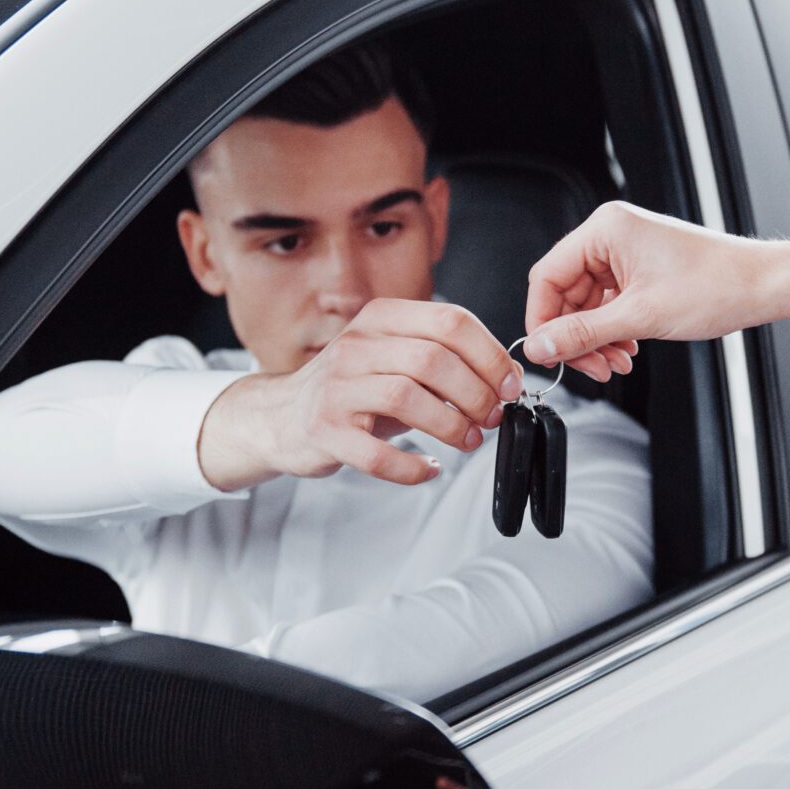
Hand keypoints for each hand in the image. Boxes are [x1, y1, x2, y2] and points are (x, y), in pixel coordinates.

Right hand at [198, 299, 521, 489]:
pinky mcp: (325, 432)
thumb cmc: (351, 389)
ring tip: (467, 441)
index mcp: (380, 319)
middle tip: (490, 417)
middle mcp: (355, 347)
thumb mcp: (392, 357)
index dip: (490, 355)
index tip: (508, 384)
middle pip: (433, 359)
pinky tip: (428, 469)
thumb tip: (503, 378)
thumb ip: (441, 359)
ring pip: (407, 398)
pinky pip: (378, 454)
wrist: (281, 416)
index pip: (450, 321)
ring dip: (450, 425)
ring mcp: (336, 389)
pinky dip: (412, 466)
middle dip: (476, 393)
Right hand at [524, 202, 789, 377]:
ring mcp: (626, 254)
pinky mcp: (640, 271)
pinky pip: (608, 306)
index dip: (543, 320)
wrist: (763, 287)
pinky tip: (625, 350)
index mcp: (606, 230)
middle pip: (566, 295)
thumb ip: (582, 334)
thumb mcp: (639, 317)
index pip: (548, 277)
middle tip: (589, 366)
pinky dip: (612, 333)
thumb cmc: (717, 285)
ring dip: (596, 340)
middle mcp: (613, 236)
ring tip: (614, 362)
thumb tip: (541, 347)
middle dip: (576, 336)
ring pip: (587, 306)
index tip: (547, 351)